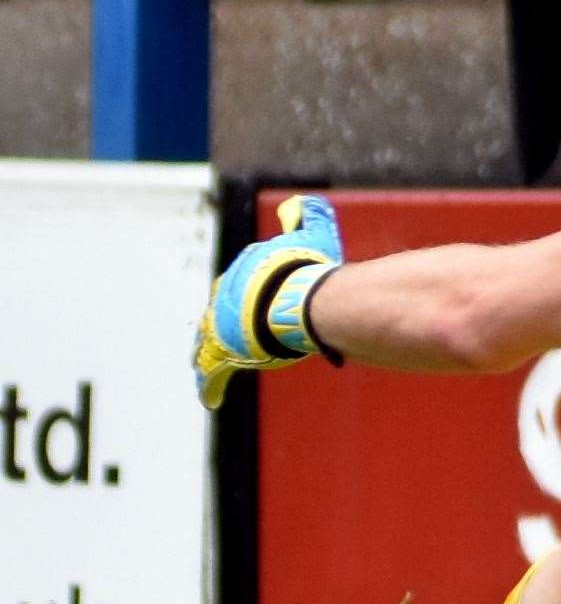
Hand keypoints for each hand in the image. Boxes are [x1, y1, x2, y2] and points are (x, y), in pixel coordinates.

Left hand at [193, 195, 342, 410]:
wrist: (294, 301)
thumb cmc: (303, 273)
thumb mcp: (308, 239)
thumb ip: (304, 219)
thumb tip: (299, 204)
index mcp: (244, 270)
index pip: (241, 283)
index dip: (249, 296)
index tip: (256, 305)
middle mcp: (225, 295)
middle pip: (222, 312)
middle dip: (226, 324)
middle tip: (236, 337)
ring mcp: (221, 324)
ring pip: (210, 342)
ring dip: (211, 354)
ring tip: (211, 366)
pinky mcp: (221, 351)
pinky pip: (211, 372)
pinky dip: (210, 385)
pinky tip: (209, 398)